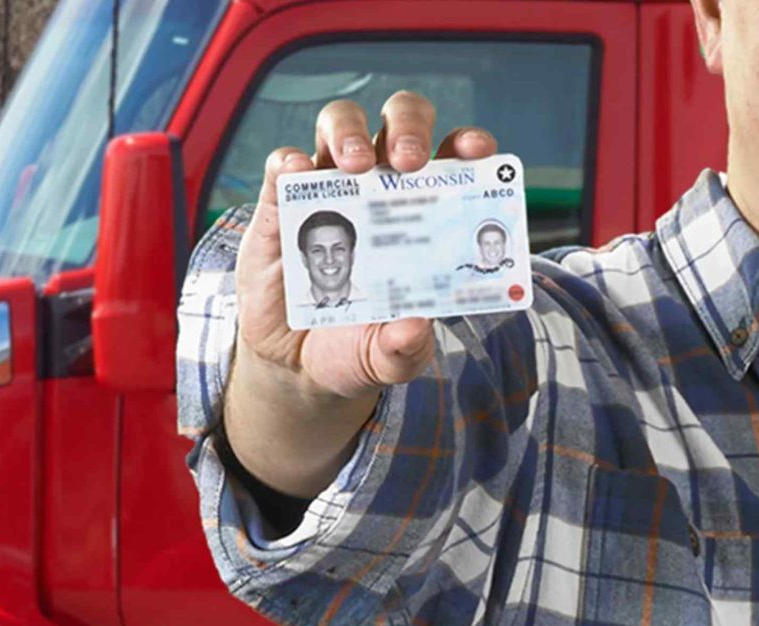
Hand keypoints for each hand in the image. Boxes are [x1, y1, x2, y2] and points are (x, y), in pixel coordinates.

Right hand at [234, 91, 498, 399]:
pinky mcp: (279, 206)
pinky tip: (298, 172)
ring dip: (350, 132)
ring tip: (354, 164)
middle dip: (408, 129)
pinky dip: (290, 161)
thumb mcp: (387, 357)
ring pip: (341, 126)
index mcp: (423, 214)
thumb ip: (404, 349)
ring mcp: (329, 192)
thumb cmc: (356, 346)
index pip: (453, 160)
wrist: (296, 367)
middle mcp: (379, 190)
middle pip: (399, 125)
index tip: (478, 151)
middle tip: (408, 161)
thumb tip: (414, 327)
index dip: (468, 145)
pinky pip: (283, 166)